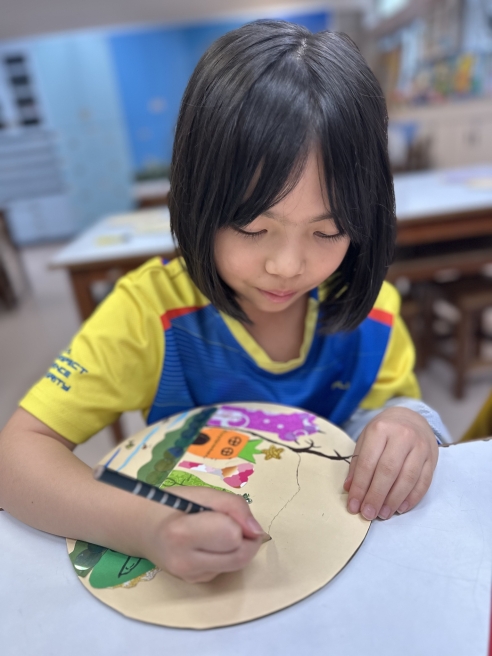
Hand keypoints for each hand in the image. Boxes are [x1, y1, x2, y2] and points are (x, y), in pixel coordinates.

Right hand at [145, 487, 265, 582]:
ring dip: (238, 546)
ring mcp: (190, 577)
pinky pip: (226, 569)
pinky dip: (227, 554)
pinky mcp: (196, 583)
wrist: (142, 528)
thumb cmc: (171, 504)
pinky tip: (210, 542)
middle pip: (240, 556)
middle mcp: (186, 562)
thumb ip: (233, 507)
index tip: (229, 512)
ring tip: (218, 529)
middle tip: (234, 520)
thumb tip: (257, 531)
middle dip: (247, 538)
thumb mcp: (202, 493)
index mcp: (182, 534)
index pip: (232, 536)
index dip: (239, 522)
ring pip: (237, 565)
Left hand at [343, 407, 438, 520]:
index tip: (353, 505)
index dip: (360, 487)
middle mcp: (402, 436)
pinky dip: (412, 498)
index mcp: (381, 429)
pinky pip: (424, 482)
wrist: (411, 417)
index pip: (368, 463)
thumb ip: (358, 463)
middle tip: (367, 514)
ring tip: (382, 514)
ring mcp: (420, 447)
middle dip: (376, 496)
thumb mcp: (366, 439)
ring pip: (407, 478)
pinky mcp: (432, 458)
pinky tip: (400, 508)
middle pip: (388, 471)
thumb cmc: (384, 431)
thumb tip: (350, 488)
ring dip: (394, 500)